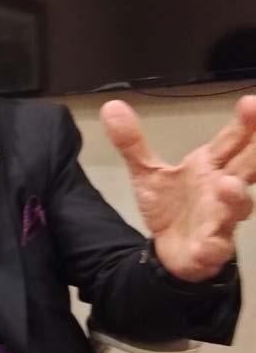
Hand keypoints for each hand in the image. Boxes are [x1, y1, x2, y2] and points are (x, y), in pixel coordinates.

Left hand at [101, 96, 255, 282]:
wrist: (169, 250)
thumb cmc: (171, 205)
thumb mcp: (146, 171)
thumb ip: (132, 142)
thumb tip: (111, 107)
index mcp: (209, 167)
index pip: (231, 141)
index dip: (244, 123)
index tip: (250, 102)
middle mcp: (221, 190)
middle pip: (246, 168)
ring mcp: (219, 219)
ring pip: (235, 207)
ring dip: (234, 197)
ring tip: (228, 185)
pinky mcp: (209, 249)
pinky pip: (214, 248)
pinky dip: (212, 246)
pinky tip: (207, 245)